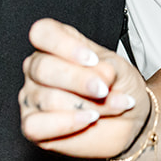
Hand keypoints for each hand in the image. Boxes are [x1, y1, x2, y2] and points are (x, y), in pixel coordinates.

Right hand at [19, 19, 145, 158]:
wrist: (129, 118)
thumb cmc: (119, 87)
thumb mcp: (120, 69)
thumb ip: (108, 68)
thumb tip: (99, 75)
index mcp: (56, 45)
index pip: (42, 33)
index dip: (65, 45)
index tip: (92, 59)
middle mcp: (38, 69)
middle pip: (43, 68)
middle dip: (79, 81)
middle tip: (104, 89)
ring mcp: (32, 98)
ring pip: (48, 99)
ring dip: (86, 105)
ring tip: (111, 107)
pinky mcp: (32, 127)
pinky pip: (34, 126)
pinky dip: (66, 123)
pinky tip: (88, 120)